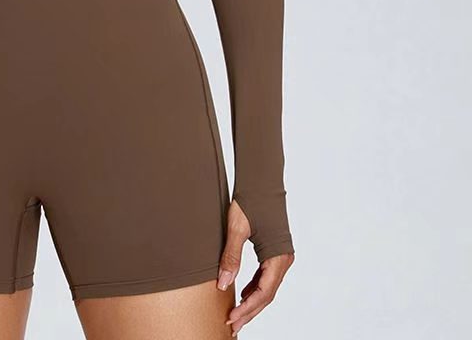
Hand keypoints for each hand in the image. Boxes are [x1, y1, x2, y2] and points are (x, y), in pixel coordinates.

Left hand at [216, 200, 293, 335]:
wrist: (261, 179)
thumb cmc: (250, 200)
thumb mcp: (236, 229)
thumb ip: (231, 257)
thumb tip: (222, 283)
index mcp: (277, 257)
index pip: (263, 293)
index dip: (247, 309)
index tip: (232, 319)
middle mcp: (283, 259)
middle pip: (267, 294)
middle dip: (250, 311)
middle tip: (232, 325)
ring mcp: (280, 255)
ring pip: (267, 286)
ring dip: (252, 300)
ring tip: (236, 313)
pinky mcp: (274, 250)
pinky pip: (266, 275)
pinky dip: (254, 287)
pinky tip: (243, 292)